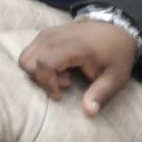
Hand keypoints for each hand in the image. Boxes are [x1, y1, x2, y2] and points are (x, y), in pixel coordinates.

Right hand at [19, 21, 138, 115]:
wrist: (115, 29)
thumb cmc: (116, 54)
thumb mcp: (116, 77)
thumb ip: (101, 94)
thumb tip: (89, 113)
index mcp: (73, 46)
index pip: (44, 64)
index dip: (47, 83)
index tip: (60, 94)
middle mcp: (54, 37)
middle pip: (28, 61)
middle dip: (40, 79)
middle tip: (64, 83)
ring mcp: (47, 33)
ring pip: (25, 56)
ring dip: (38, 72)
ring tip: (62, 75)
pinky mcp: (44, 34)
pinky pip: (30, 51)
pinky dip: (38, 64)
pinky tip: (59, 66)